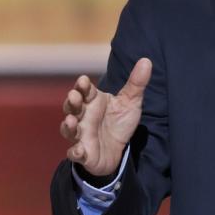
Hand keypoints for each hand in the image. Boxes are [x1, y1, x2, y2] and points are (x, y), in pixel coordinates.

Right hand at [59, 58, 151, 176]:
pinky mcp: (83, 154)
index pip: (84, 91)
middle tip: (74, 96)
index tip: (83, 80)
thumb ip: (136, 83)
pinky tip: (78, 150)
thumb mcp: (131, 102)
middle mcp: (83, 117)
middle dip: (72, 101)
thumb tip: (147, 60)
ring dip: (68, 125)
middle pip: (72, 107)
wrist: (119, 150)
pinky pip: (75, 153)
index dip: (82, 86)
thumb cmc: (119, 123)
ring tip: (71, 120)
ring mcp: (81, 135)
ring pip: (69, 129)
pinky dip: (75, 152)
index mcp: (93, 102)